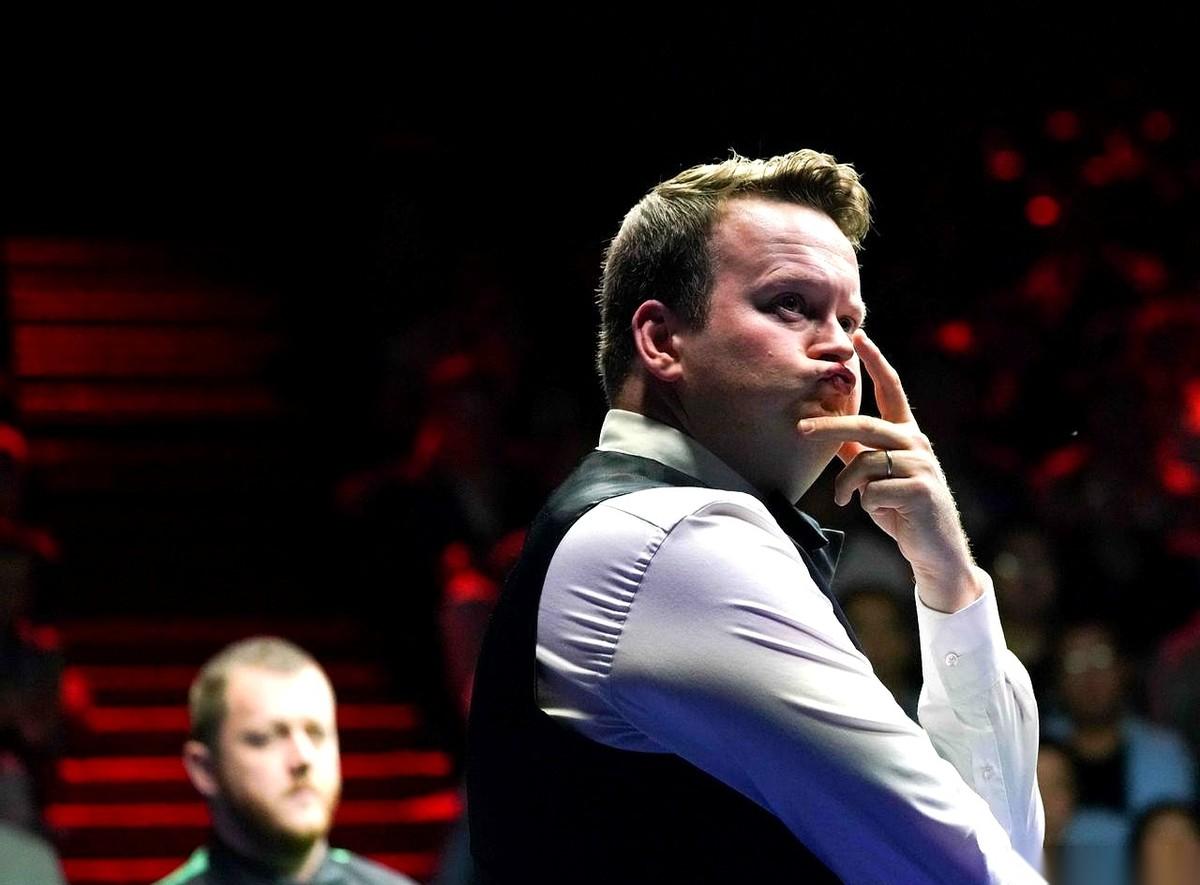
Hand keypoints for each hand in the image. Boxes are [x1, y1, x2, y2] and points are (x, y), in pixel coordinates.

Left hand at [798, 331, 982, 611]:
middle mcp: (916, 444)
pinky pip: (873, 490)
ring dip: (847, 485)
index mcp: (907, 436)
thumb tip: (831, 436)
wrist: (933, 551)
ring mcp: (921, 466)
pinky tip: (880, 514)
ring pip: (866, 463)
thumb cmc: (902, 512)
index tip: (860, 336)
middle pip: (866, 425)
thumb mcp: (877, 478)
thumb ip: (860, 454)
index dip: (877, 363)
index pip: (892, 391)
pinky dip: (864, 503)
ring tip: (844, 500)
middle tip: (800, 430)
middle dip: (830, 427)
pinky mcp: (921, 491)